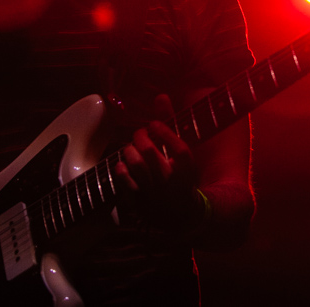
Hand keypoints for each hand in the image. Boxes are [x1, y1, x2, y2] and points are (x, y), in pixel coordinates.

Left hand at [114, 95, 202, 230]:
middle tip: (139, 134)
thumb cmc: (180, 174)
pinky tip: (123, 164)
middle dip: (140, 137)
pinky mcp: (141, 203)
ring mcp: (155, 194)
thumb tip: (160, 96)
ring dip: (129, 150)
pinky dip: (120, 169)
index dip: (164, 131)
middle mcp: (172, 182)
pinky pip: (125, 182)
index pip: (179, 149)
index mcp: (188, 170)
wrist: (182, 214)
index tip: (154, 124)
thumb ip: (171, 122)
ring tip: (131, 148)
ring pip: (136, 165)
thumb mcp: (180, 151)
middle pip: (151, 153)